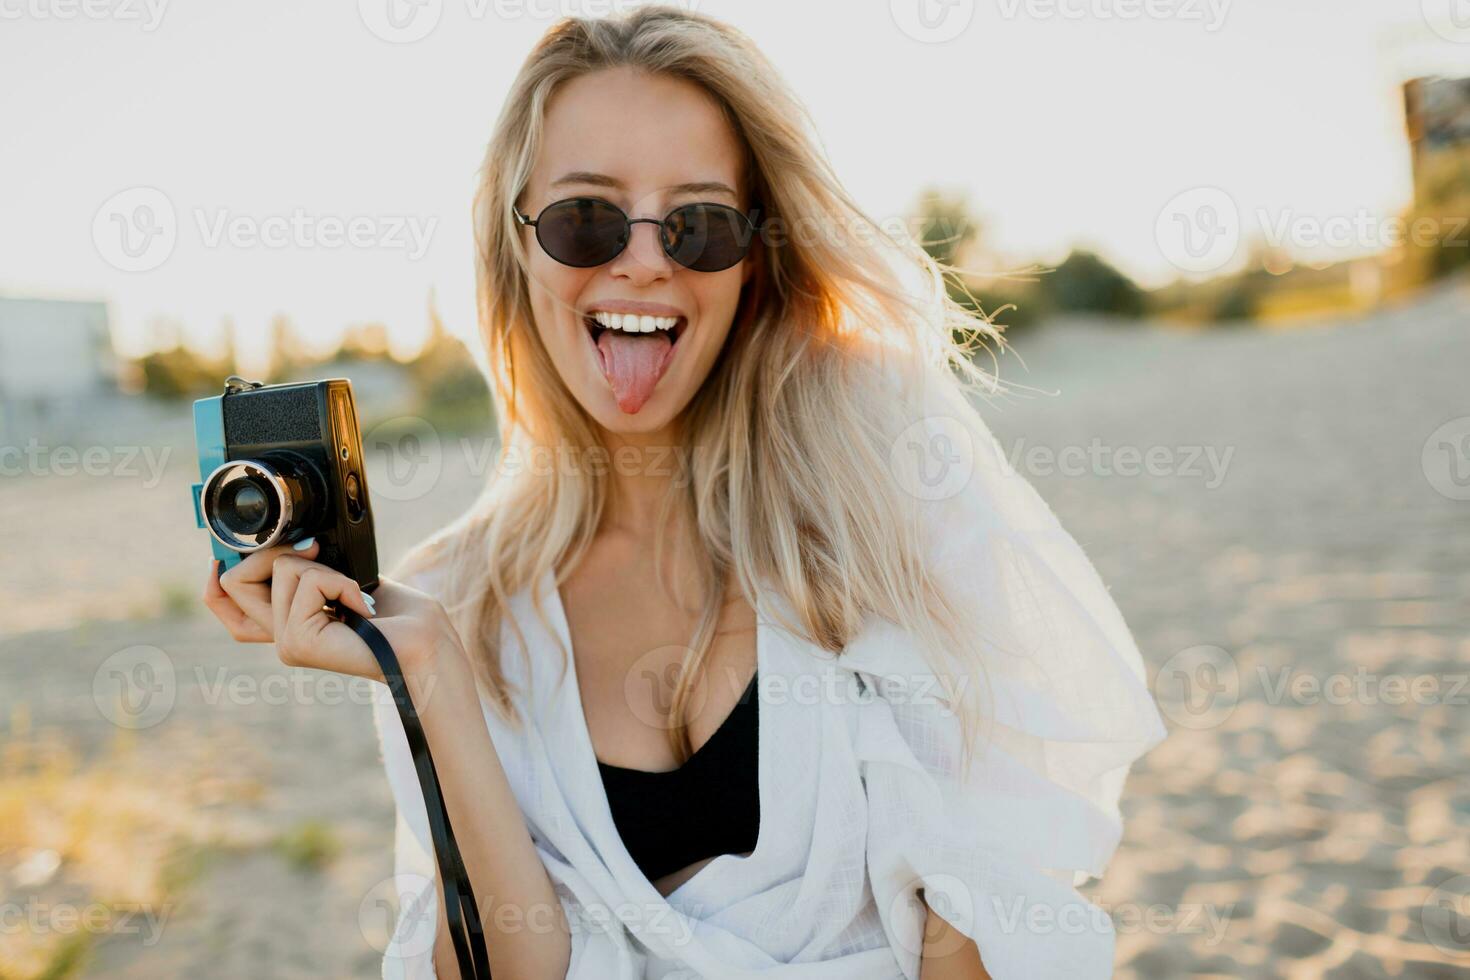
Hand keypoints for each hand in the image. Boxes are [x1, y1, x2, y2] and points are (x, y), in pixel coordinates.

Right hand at [202, 538, 459, 680]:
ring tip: (354, 593)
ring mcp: (286, 643)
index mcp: (287, 623)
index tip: (227, 552)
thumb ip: (311, 567)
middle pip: (237, 580)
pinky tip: (363, 604)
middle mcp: (280, 637)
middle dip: (275, 551)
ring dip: (327, 568)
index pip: (225, 604)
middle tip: (319, 552)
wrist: (423, 643)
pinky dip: (341, 581)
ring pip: (282, 569)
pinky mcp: (298, 642)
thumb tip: (294, 541)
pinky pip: (309, 582)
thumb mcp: (345, 578)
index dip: (217, 576)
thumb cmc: (397, 615)